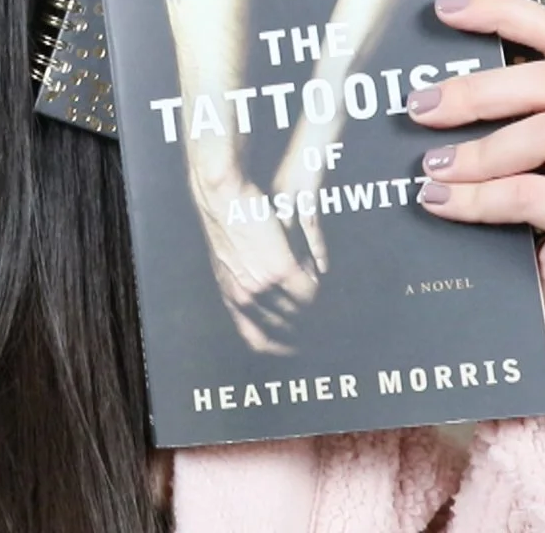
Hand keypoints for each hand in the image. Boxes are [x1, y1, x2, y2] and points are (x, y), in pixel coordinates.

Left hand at [192, 171, 319, 353]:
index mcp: (231, 297)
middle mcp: (247, 297)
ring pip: (299, 310)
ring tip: (320, 299)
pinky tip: (319, 276)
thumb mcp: (226, 260)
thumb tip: (261, 299)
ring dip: (312, 306)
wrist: (224, 196)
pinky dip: (317, 287)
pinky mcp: (283, 267)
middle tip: (318, 326)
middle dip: (302, 331)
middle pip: (282, 329)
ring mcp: (265, 284)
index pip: (256, 340)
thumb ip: (241, 282)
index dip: (278, 348)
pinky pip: (309, 290)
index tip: (295, 348)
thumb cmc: (226, 221)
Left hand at [408, 0, 544, 328]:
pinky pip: (533, 194)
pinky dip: (476, 197)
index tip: (445, 9)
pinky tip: (441, 201)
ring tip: (431, 167)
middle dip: (477, 90)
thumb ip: (527, 109)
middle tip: (418, 107)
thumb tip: (441, 71)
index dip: (507, 14)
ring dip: (476, 151)